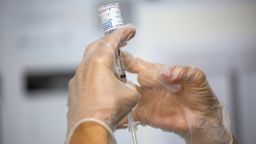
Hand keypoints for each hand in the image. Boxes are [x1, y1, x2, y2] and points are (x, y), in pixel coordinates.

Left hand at [66, 25, 139, 143]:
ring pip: (89, 61)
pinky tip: (102, 84)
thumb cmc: (107, 110)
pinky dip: (95, 74)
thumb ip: (129, 85)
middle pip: (97, 46)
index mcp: (99, 62)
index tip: (130, 30)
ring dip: (102, 60)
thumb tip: (126, 88)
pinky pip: (85, 76)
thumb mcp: (130, 94)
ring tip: (114, 67)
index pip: (112, 41)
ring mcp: (77, 79)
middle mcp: (85, 67)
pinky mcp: (74, 90)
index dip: (123, 33)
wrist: (90, 128)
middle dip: (110, 43)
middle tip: (121, 43)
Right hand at [119, 52, 232, 143]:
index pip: (136, 63)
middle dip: (120, 75)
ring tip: (107, 91)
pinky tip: (113, 113)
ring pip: (124, 94)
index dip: (125, 58)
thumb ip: (182, 71)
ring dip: (116, 93)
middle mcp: (148, 85)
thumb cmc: (200, 95)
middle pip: (126, 77)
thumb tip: (167, 73)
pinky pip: (129, 114)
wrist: (203, 118)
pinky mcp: (144, 114)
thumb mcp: (196, 76)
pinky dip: (120, 114)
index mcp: (157, 73)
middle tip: (114, 76)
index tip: (116, 54)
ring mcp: (144, 100)